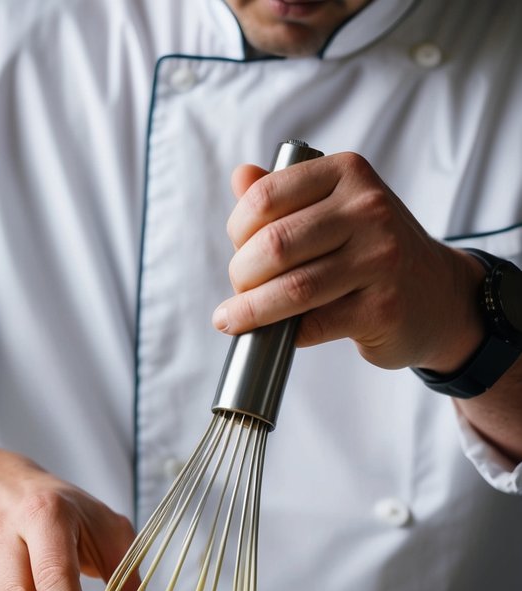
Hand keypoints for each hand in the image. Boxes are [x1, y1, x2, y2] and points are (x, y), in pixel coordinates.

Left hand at [213, 152, 483, 374]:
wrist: (437, 295)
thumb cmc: (371, 252)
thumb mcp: (335, 209)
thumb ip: (285, 195)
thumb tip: (240, 176)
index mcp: (348, 173)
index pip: (265, 198)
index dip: (237, 232)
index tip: (238, 253)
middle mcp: (368, 209)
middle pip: (274, 245)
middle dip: (241, 276)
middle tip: (238, 293)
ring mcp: (381, 258)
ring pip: (292, 288)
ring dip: (252, 312)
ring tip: (234, 320)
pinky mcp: (383, 307)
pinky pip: (314, 325)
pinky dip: (286, 334)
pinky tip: (279, 336)